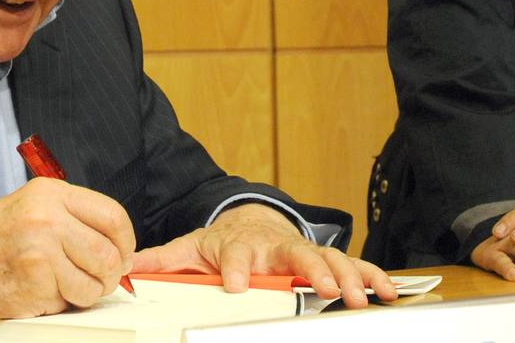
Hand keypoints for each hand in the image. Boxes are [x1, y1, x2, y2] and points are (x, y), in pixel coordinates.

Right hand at [0, 177, 135, 319]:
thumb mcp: (34, 205)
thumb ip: (75, 217)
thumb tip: (119, 245)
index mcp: (52, 194)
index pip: (112, 215)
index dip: (126, 240)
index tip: (124, 253)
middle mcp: (48, 219)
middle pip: (108, 253)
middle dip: (112, 273)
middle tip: (104, 278)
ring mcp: (41, 252)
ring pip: (94, 282)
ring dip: (91, 292)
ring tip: (73, 287)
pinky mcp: (34, 284)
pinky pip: (70, 301)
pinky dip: (64, 303)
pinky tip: (46, 292)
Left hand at [130, 203, 397, 307]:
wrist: (249, 219)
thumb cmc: (222, 239)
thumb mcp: (189, 247)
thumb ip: (161, 260)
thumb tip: (125, 268)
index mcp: (240, 244)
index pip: (236, 254)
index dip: (236, 267)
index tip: (237, 283)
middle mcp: (275, 247)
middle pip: (295, 254)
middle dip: (311, 269)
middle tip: (323, 286)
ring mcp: (302, 251)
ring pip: (328, 259)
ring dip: (347, 276)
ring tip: (360, 296)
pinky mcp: (323, 259)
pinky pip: (351, 265)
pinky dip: (371, 275)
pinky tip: (388, 289)